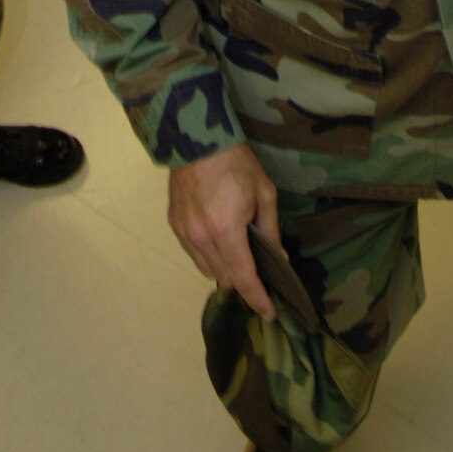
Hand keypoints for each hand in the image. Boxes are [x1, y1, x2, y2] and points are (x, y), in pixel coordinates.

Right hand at [168, 144, 281, 319]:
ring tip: (240, 264)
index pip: (243, 278)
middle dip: (244, 285)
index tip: (269, 313)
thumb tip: (278, 260)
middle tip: (261, 283)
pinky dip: (209, 258)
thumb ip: (270, 230)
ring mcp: (184, 233)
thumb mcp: (264, 193)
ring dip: (225, 273)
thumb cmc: (236, 163)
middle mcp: (201, 238)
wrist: (197, 138)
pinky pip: (194, 255)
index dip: (257, 299)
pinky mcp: (174, 225)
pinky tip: (220, 247)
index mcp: (226, 231)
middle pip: (225, 278)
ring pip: (208, 270)